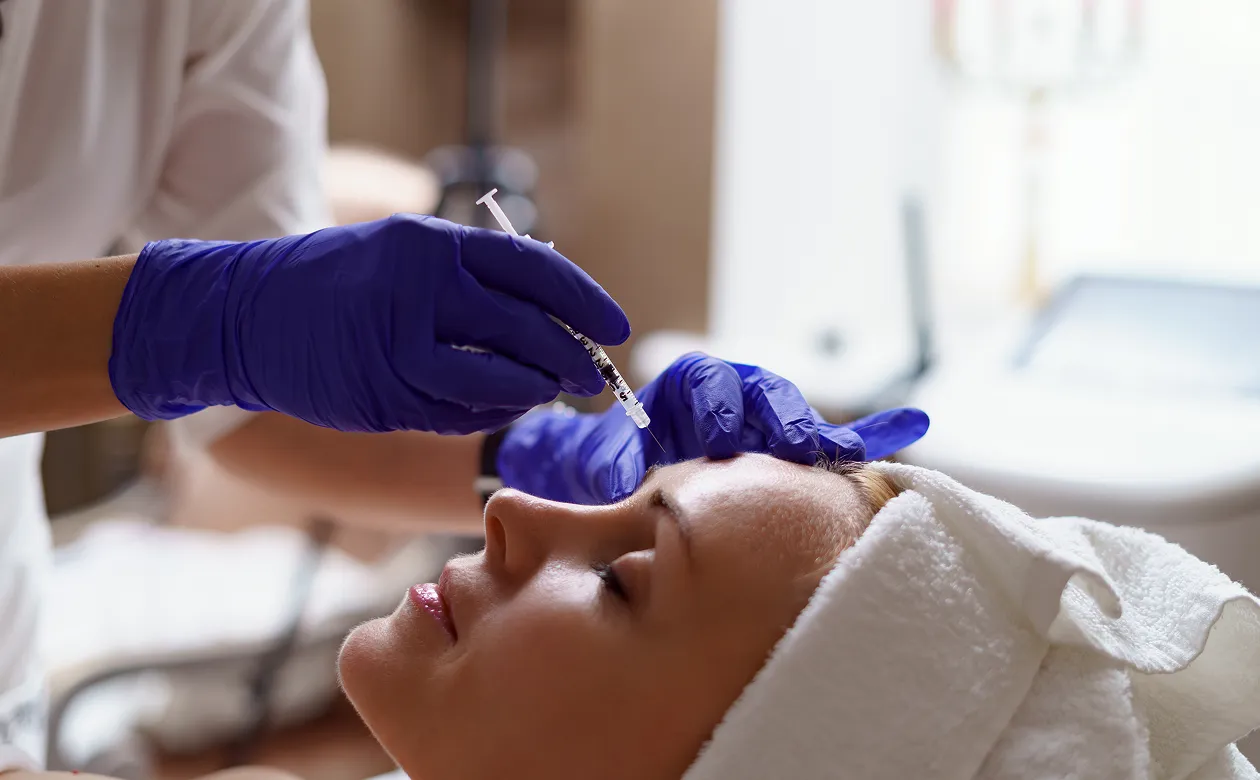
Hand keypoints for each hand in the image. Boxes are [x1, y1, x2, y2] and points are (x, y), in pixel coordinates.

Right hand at [109, 215, 628, 432]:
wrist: (241, 315)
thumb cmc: (335, 281)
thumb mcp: (402, 251)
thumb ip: (469, 275)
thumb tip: (550, 308)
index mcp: (430, 245)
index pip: (533, 270)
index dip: (584, 302)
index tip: (615, 327)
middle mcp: (417, 291)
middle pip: (526, 331)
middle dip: (570, 359)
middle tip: (592, 374)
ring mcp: (396, 348)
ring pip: (498, 384)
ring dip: (534, 392)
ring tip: (547, 389)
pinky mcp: (380, 396)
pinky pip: (458, 414)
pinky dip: (490, 413)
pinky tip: (501, 404)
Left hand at [497, 352, 929, 503]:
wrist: (631, 477)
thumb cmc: (617, 460)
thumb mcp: (604, 458)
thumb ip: (610, 463)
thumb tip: (619, 482)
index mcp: (690, 385)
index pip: (709, 384)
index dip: (718, 408)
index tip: (721, 439)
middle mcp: (737, 395)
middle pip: (766, 396)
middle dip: (781, 419)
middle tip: (792, 448)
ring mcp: (768, 422)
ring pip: (800, 421)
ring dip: (820, 438)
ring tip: (842, 458)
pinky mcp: (792, 450)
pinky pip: (836, 440)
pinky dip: (872, 433)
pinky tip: (913, 425)